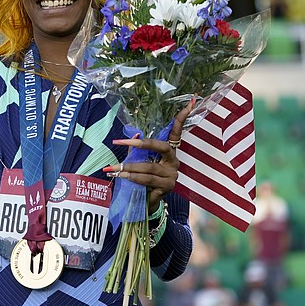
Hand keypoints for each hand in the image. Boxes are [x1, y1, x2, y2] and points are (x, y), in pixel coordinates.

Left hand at [106, 99, 193, 213]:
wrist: (148, 202)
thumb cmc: (144, 178)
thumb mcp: (141, 161)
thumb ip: (138, 150)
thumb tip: (134, 136)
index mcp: (170, 152)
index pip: (177, 133)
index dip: (182, 119)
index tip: (190, 103)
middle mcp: (174, 161)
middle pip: (161, 147)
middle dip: (141, 144)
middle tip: (122, 143)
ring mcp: (172, 175)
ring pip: (149, 167)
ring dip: (128, 167)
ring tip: (114, 168)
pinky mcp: (167, 187)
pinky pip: (147, 180)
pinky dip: (132, 177)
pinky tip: (122, 176)